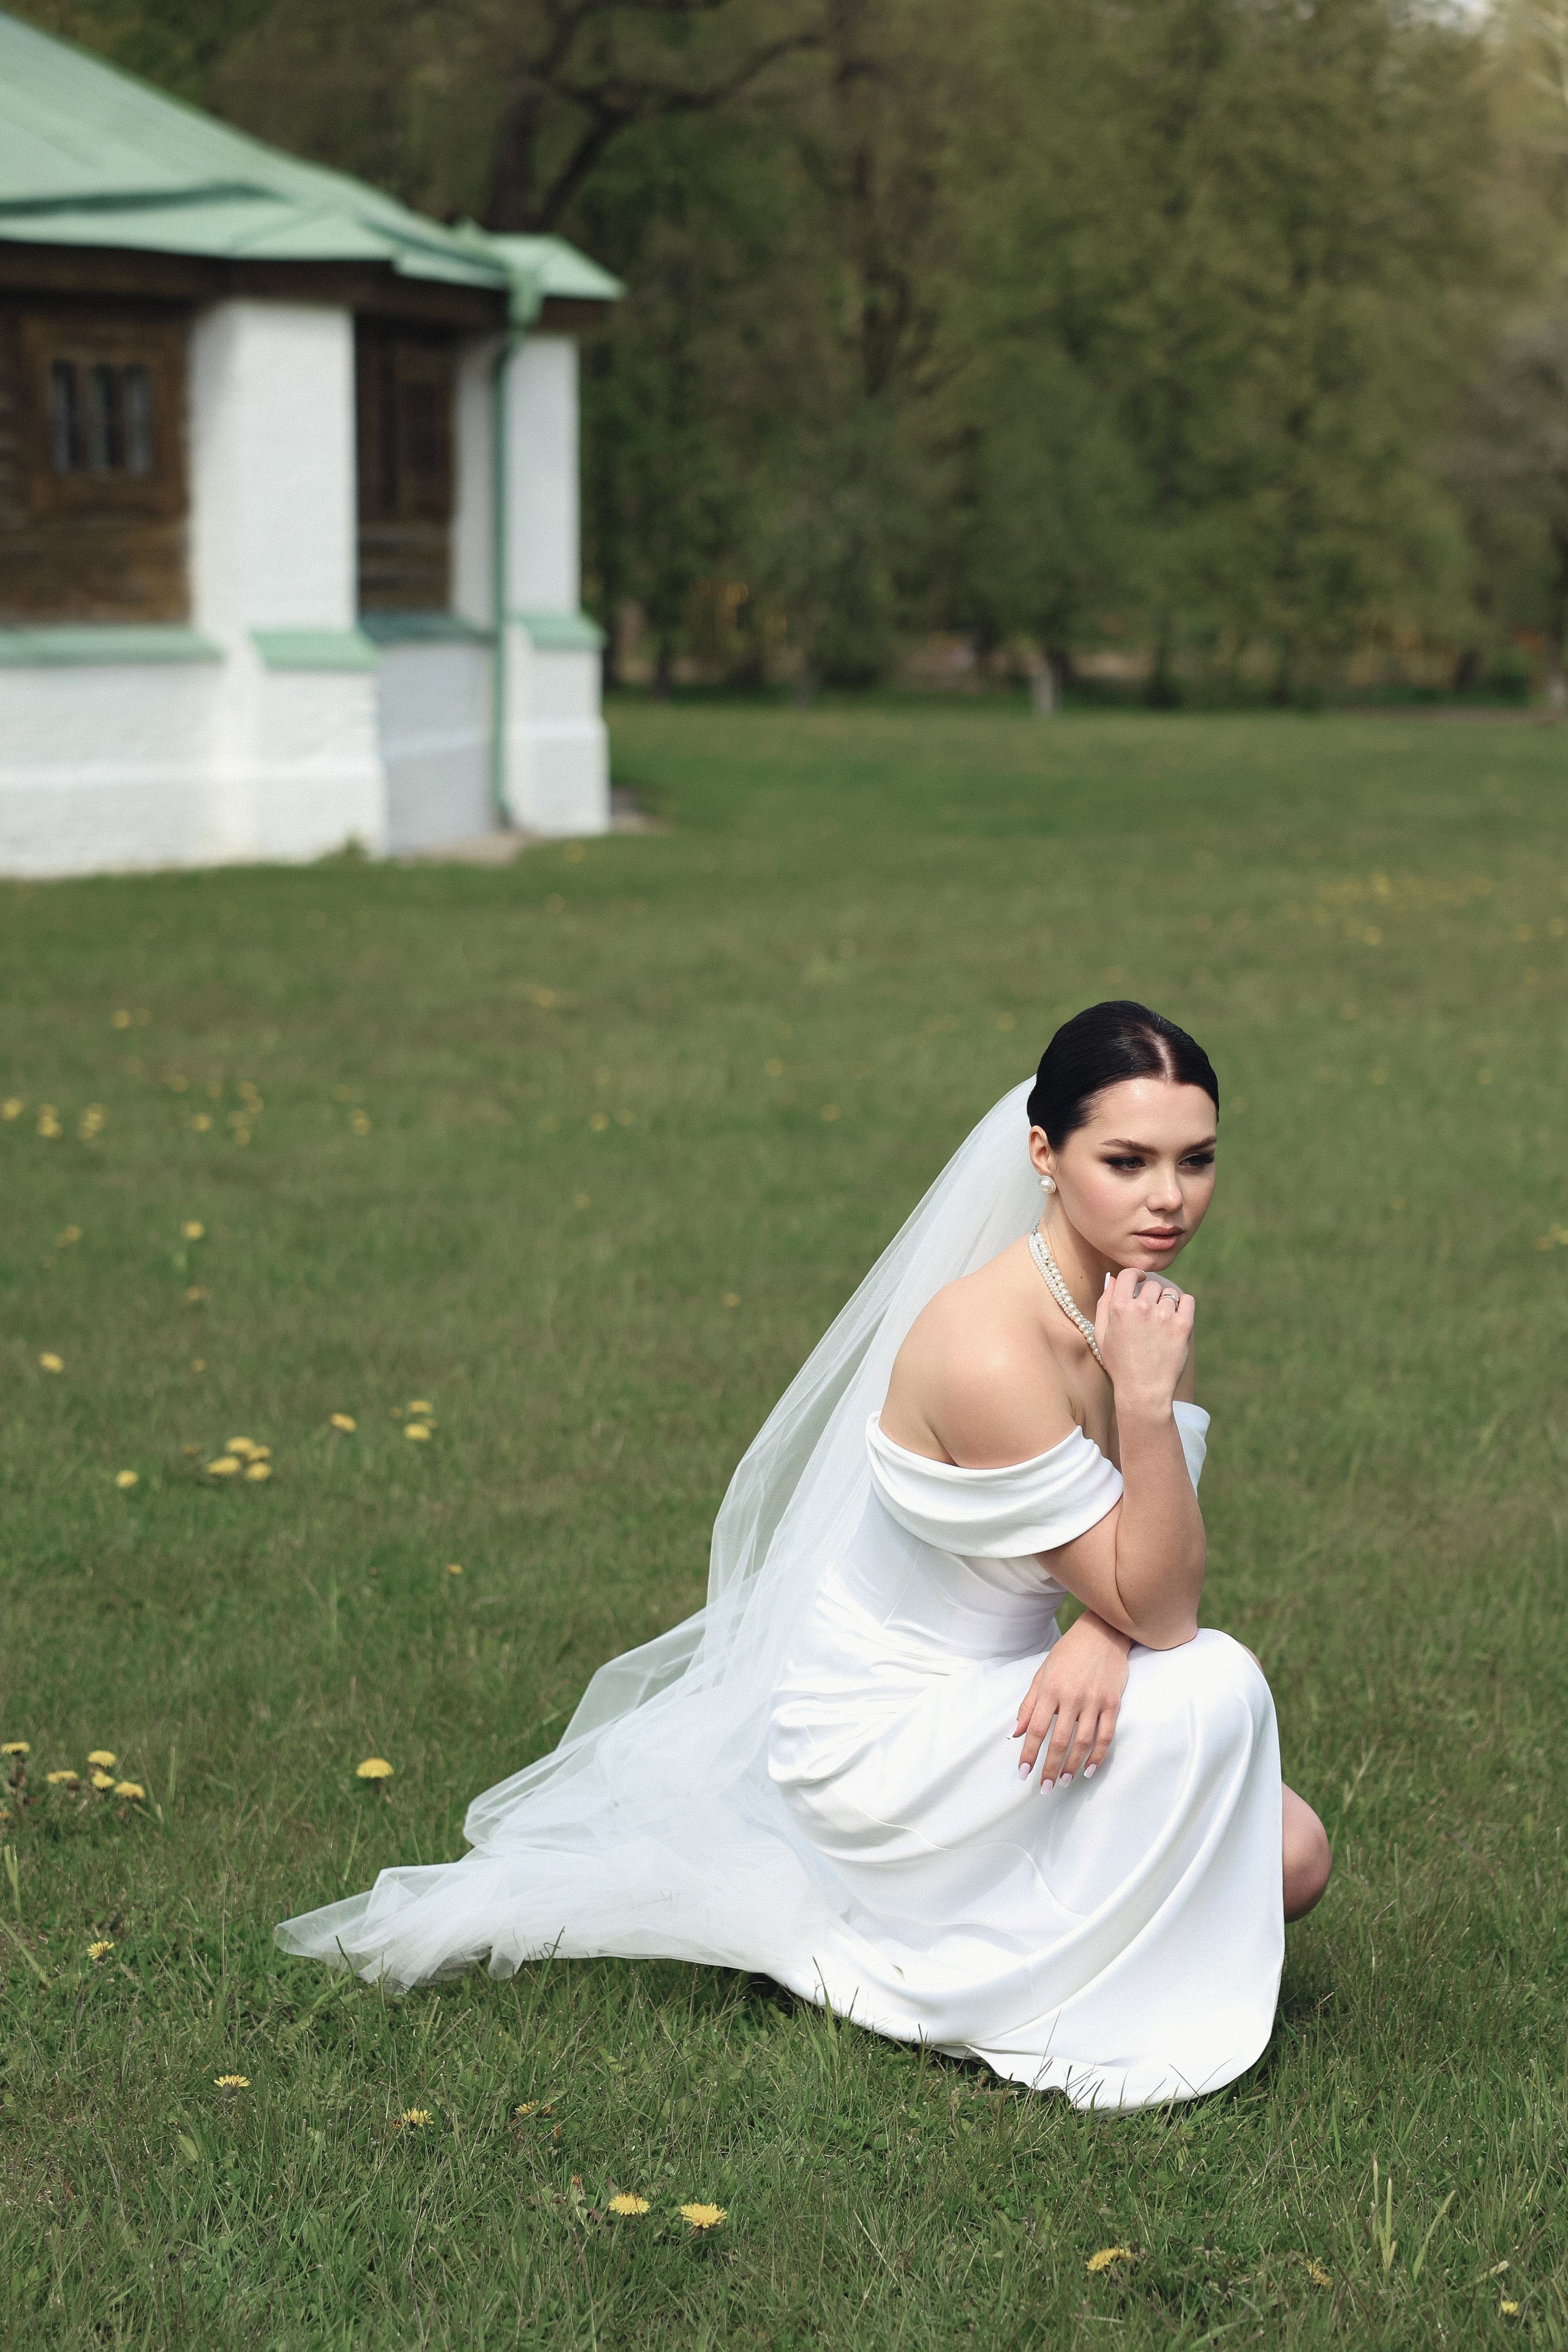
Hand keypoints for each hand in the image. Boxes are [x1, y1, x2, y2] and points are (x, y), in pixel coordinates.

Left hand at [1012, 1610, 1131, 1789]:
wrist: (1103, 1632)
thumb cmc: (1068, 1653)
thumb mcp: (1042, 1673)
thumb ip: (1029, 1703)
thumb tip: (1016, 1731)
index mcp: (1050, 1689)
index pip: (1037, 1729)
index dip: (1029, 1753)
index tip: (1023, 1772)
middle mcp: (1072, 1696)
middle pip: (1059, 1741)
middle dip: (1050, 1768)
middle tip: (1044, 1788)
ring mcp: (1094, 1700)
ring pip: (1083, 1742)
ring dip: (1073, 1766)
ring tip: (1064, 1782)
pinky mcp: (1113, 1702)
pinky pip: (1106, 1735)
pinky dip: (1098, 1755)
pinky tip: (1089, 1768)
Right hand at [1094, 1266, 1193, 1417]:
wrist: (1144, 1390)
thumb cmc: (1120, 1364)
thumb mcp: (1100, 1335)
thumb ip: (1103, 1303)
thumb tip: (1112, 1279)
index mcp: (1119, 1308)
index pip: (1129, 1274)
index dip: (1135, 1274)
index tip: (1139, 1280)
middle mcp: (1141, 1307)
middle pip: (1151, 1284)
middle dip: (1150, 1295)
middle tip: (1149, 1316)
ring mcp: (1163, 1315)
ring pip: (1169, 1293)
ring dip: (1166, 1303)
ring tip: (1161, 1323)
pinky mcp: (1183, 1324)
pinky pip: (1187, 1300)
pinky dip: (1183, 1306)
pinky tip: (1175, 1319)